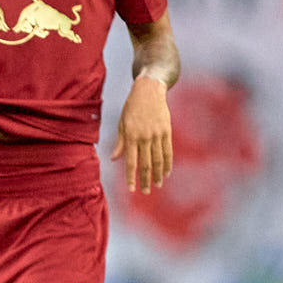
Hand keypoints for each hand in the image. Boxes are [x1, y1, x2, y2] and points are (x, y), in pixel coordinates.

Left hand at [111, 75, 172, 193]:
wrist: (149, 91)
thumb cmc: (131, 107)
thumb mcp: (122, 123)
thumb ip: (120, 142)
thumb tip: (114, 159)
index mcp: (131, 136)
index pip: (130, 162)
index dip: (131, 177)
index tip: (131, 189)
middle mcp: (144, 137)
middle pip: (146, 164)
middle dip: (145, 179)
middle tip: (145, 192)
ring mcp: (157, 134)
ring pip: (158, 159)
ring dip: (158, 174)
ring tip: (157, 185)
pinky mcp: (167, 131)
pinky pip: (168, 150)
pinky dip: (168, 163)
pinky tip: (167, 172)